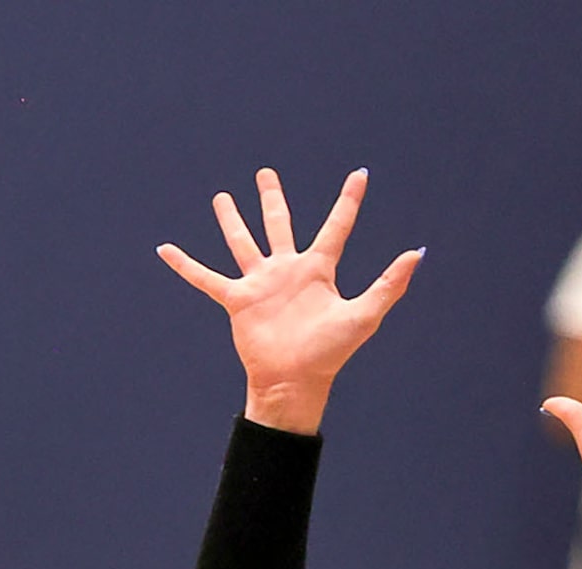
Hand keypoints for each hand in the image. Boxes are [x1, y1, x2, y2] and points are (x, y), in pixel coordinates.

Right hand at [159, 167, 421, 435]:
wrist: (294, 382)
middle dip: (272, 199)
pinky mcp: (237, 301)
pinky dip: (186, 266)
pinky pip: (207, 279)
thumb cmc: (330, 353)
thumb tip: (416, 253)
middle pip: (279, 224)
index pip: (337, 226)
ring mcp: (260, 284)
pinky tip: (165, 250)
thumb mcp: (364, 315)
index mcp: (318, 270)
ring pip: (243, 242)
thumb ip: (388, 283)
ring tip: (223, 196)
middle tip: (265, 174)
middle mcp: (287, 271)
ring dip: (232, 219)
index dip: (350, 200)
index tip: (361, 174)